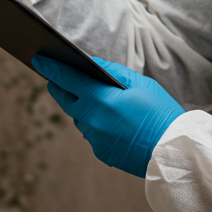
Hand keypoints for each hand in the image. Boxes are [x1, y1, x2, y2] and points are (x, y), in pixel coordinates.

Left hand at [32, 56, 184, 177]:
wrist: (173, 151)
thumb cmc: (161, 113)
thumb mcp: (141, 84)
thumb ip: (111, 72)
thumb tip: (90, 64)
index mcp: (100, 99)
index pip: (67, 79)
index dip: (51, 68)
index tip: (38, 59)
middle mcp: (91, 120)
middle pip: (65, 99)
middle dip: (59, 87)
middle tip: (56, 77)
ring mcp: (94, 138)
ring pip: (79, 118)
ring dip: (81, 107)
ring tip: (93, 98)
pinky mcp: (100, 152)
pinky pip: (91, 133)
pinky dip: (96, 124)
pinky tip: (111, 120)